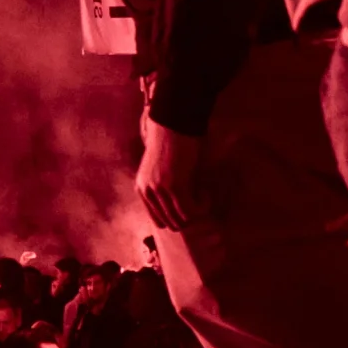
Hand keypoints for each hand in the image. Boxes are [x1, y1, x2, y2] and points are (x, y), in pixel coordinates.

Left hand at [135, 114, 202, 231]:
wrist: (172, 125)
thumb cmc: (170, 144)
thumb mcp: (158, 170)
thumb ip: (162, 188)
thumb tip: (179, 212)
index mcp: (142, 189)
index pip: (158, 220)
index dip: (177, 217)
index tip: (189, 206)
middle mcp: (148, 191)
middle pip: (170, 222)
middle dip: (188, 217)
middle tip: (199, 202)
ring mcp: (161, 190)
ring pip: (181, 220)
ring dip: (196, 213)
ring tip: (204, 196)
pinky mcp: (175, 186)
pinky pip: (191, 210)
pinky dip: (202, 206)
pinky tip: (206, 193)